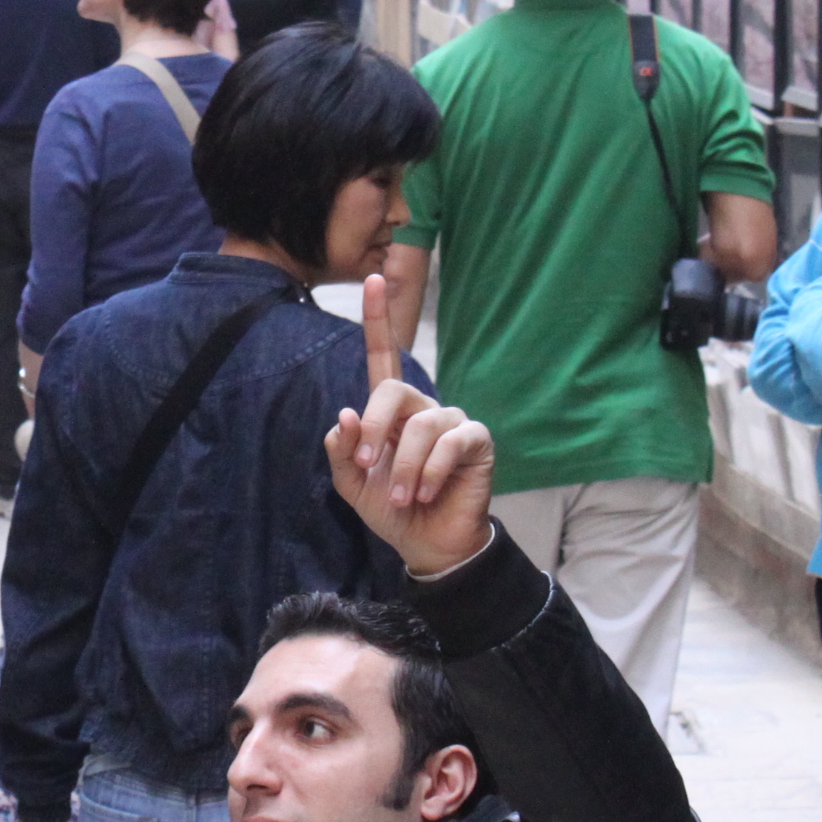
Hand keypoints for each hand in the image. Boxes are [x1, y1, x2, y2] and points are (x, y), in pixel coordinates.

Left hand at [325, 276, 493, 575]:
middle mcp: (423, 408)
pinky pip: (452, 442)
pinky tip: (426, 492)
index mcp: (391, 411)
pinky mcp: (477, 440)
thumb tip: (345, 414)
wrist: (427, 543)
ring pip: (422, 426)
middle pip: (394, 392)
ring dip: (404, 467)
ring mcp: (453, 421)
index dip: (379, 317)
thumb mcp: (352, 484)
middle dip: (375, 430)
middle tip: (368, 468)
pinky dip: (431, 470)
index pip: (383, 355)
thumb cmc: (392, 509)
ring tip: (402, 496)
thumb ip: (343, 451)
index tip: (376, 278)